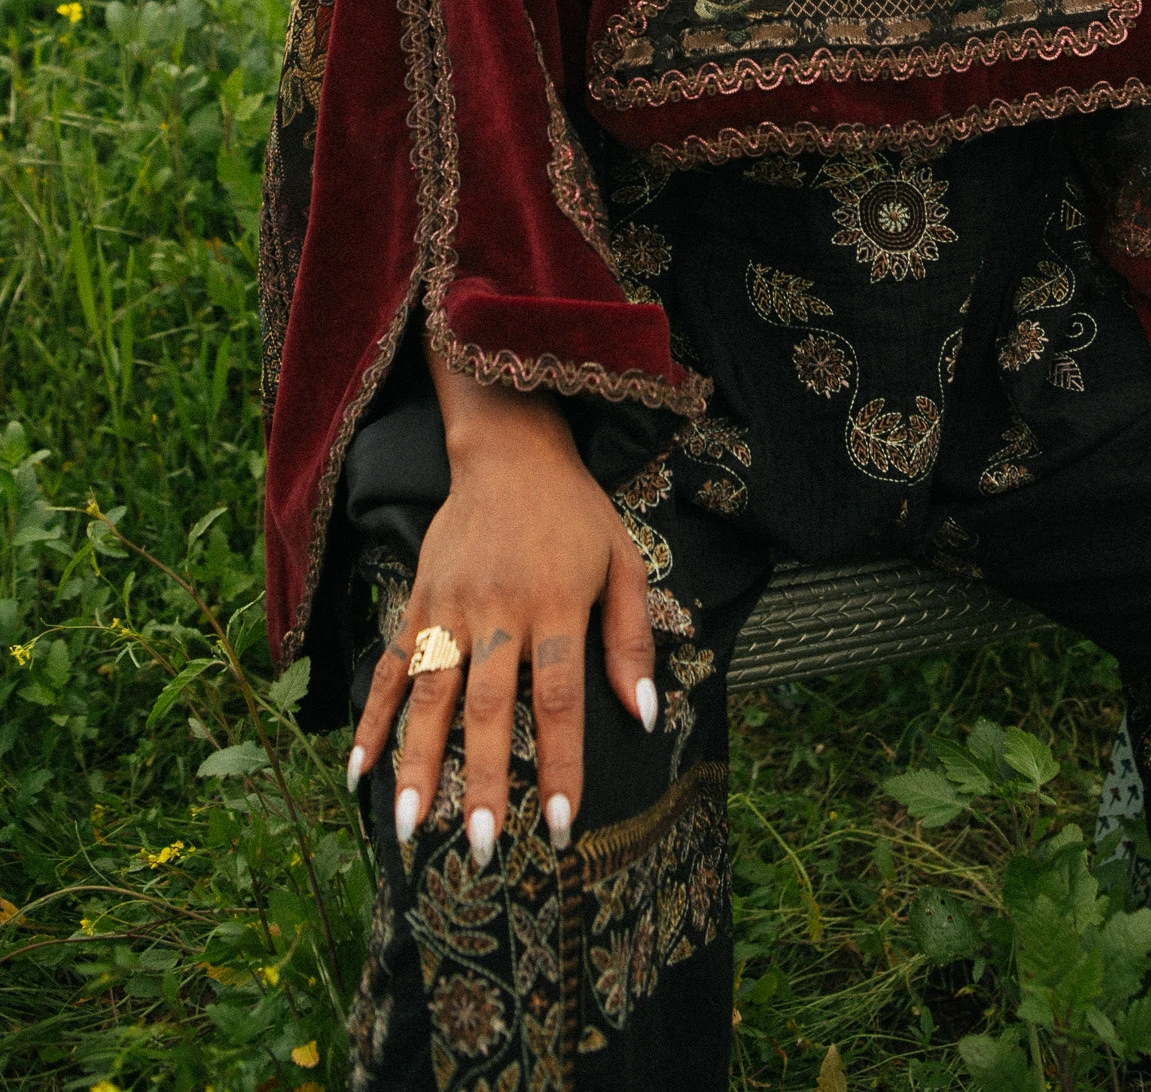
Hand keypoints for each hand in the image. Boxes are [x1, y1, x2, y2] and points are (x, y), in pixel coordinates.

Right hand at [346, 351, 656, 866]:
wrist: (509, 451)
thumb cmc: (576, 513)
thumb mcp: (623, 561)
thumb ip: (630, 640)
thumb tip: (644, 714)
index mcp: (557, 602)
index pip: (559, 697)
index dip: (560, 763)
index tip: (560, 825)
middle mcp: (499, 609)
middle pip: (489, 706)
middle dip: (483, 781)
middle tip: (480, 848)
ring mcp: (450, 606)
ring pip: (430, 694)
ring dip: (417, 762)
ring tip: (407, 827)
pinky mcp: (418, 601)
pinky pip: (390, 666)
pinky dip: (371, 719)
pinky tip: (356, 769)